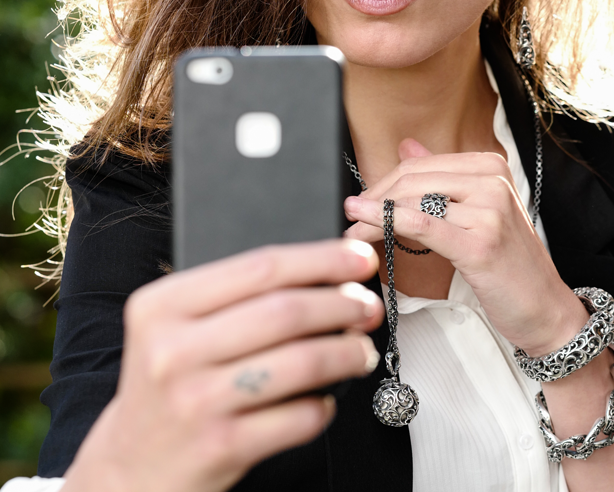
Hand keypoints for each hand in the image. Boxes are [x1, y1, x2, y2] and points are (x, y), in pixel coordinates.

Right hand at [62, 239, 382, 491]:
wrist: (130, 470)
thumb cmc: (171, 383)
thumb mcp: (179, 327)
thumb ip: (236, 296)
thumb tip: (328, 274)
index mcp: (163, 305)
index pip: (261, 267)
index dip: (321, 259)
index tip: (359, 257)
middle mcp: (173, 350)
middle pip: (286, 312)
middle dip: (343, 304)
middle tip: (369, 305)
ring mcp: (196, 401)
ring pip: (301, 362)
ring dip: (346, 352)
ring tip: (362, 351)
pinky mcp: (220, 447)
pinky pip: (298, 416)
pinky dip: (325, 404)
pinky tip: (327, 398)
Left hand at [343, 139, 586, 355]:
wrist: (546, 309)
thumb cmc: (509, 264)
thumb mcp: (478, 211)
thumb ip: (443, 177)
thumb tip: (406, 146)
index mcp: (491, 166)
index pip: (421, 165)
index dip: (383, 183)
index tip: (360, 201)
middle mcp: (492, 180)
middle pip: (414, 180)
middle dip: (374, 198)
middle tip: (350, 217)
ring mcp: (489, 210)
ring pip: (413, 201)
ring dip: (373, 216)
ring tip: (352, 231)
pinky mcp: (481, 243)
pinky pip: (423, 225)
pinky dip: (386, 221)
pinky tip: (363, 224)